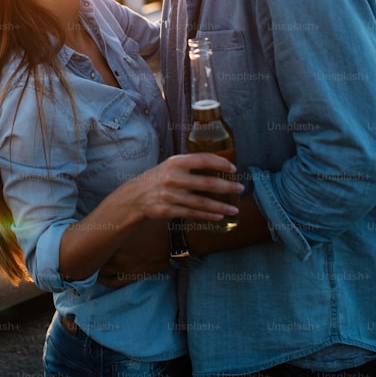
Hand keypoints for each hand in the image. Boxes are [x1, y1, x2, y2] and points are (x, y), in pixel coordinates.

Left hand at [97, 218, 170, 287]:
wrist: (176, 240)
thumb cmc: (158, 225)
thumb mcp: (138, 217)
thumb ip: (123, 218)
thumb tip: (111, 211)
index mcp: (116, 236)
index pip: (94, 241)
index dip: (90, 242)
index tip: (88, 240)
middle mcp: (116, 252)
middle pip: (94, 257)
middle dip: (92, 255)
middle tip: (90, 253)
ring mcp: (123, 266)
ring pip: (100, 271)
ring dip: (97, 267)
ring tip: (96, 264)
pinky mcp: (131, 276)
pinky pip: (111, 282)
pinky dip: (105, 280)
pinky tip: (104, 275)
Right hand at [121, 152, 243, 223]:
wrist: (135, 196)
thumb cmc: (159, 178)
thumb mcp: (171, 165)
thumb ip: (190, 165)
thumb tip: (219, 165)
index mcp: (175, 162)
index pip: (203, 159)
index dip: (221, 163)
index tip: (233, 168)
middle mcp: (173, 177)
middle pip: (206, 183)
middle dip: (227, 187)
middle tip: (240, 189)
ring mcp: (170, 195)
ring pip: (201, 202)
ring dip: (220, 206)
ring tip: (234, 209)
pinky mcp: (167, 210)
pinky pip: (192, 214)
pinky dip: (207, 216)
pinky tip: (219, 217)